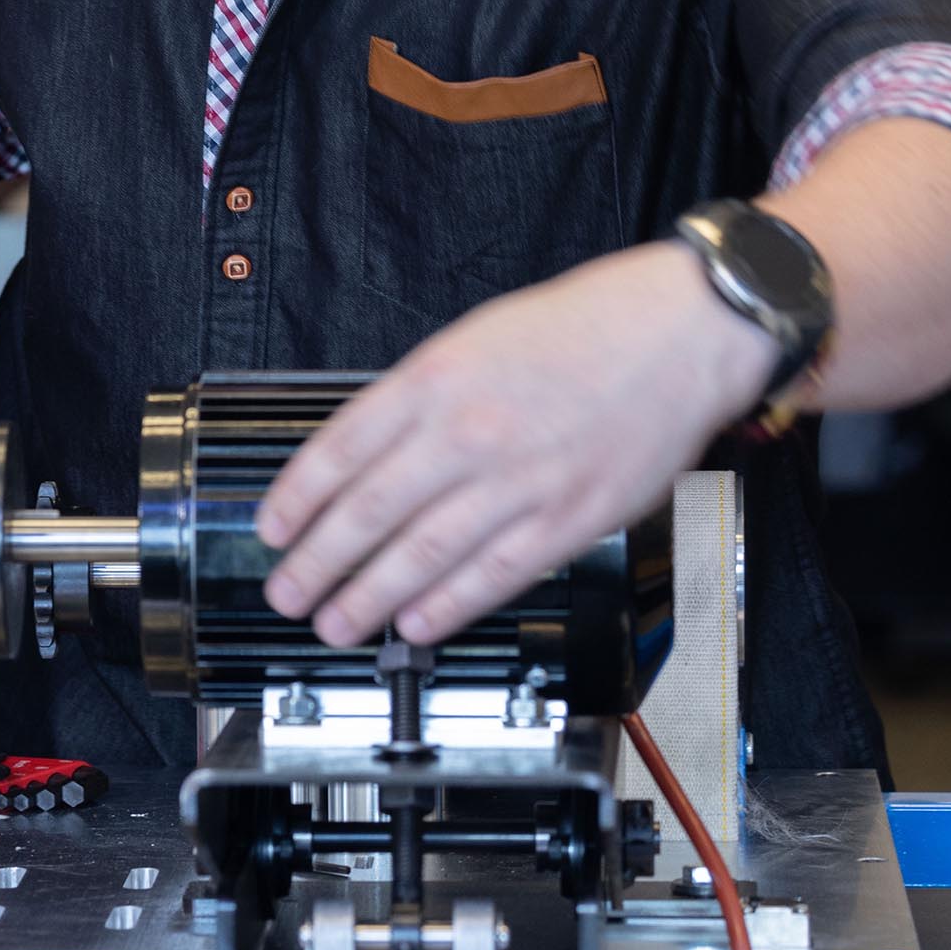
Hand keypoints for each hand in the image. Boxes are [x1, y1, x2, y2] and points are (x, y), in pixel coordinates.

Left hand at [257, 243, 776, 646]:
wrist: (678, 332)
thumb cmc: (584, 327)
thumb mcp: (478, 335)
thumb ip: (424, 394)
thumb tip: (371, 451)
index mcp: (438, 377)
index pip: (342, 448)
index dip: (297, 498)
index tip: (272, 529)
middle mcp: (469, 429)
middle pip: (369, 511)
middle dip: (318, 561)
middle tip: (286, 592)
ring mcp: (519, 480)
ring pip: (422, 553)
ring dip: (368, 596)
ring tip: (337, 620)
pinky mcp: (567, 518)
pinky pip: (492, 574)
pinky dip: (447, 605)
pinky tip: (416, 622)